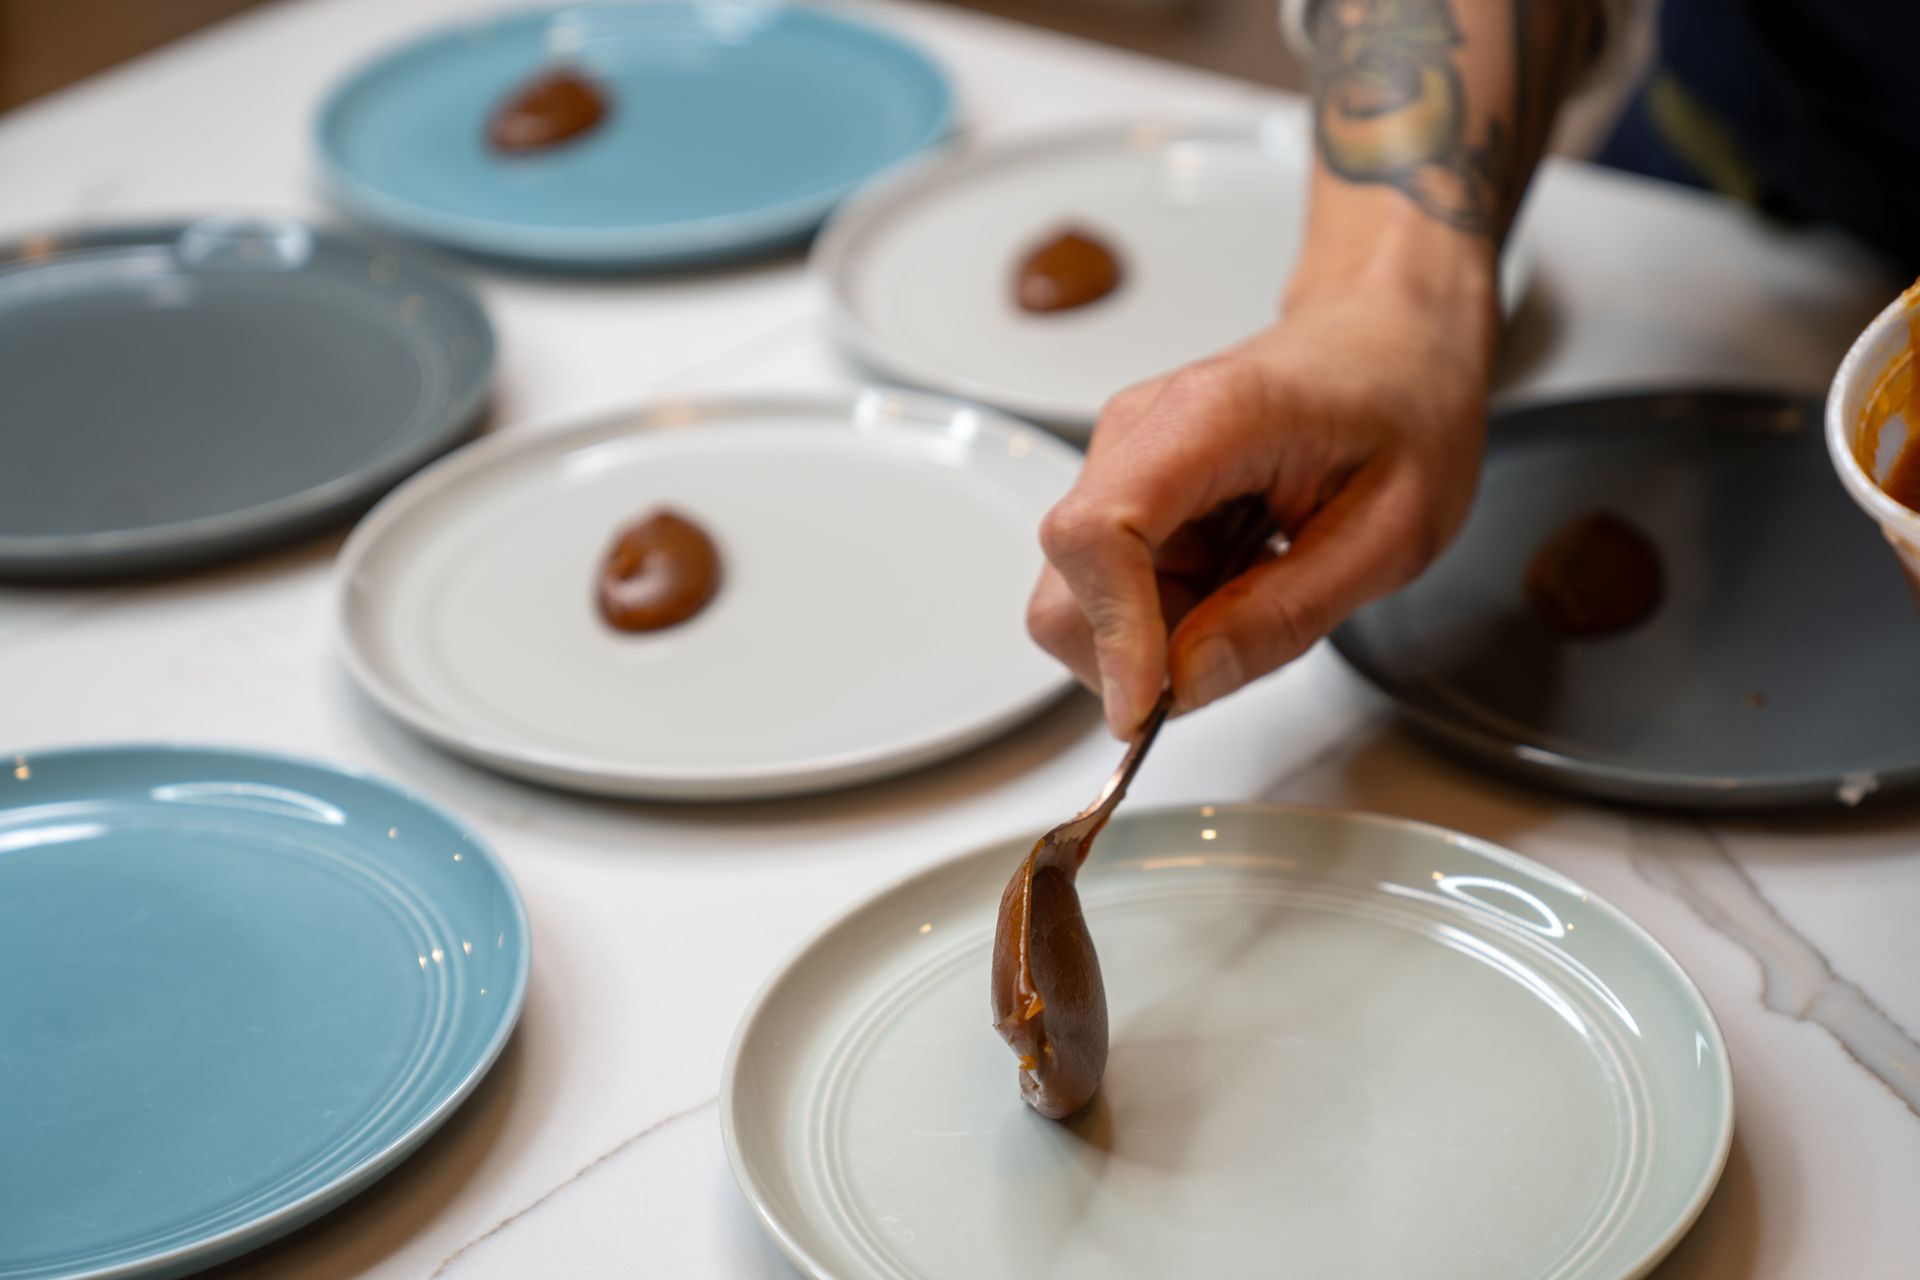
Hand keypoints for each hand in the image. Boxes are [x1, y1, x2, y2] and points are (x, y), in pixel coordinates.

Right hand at [1027, 283, 1492, 736]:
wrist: (1391, 340)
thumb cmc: (1402, 404)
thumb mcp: (1392, 532)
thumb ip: (1286, 614)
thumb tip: (1186, 683)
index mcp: (1208, 420)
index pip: (1099, 534)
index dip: (1111, 634)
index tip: (1150, 707)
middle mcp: (1138, 433)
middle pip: (1068, 586)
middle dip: (1141, 654)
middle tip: (1249, 639)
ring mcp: (1122, 463)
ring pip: (1084, 603)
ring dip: (1163, 636)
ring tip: (1262, 586)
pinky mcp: (1124, 494)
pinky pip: (1113, 592)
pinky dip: (1169, 616)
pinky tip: (1240, 573)